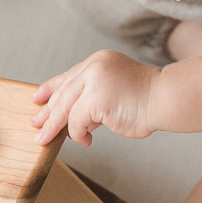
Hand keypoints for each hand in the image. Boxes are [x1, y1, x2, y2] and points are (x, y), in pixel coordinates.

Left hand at [29, 50, 160, 146]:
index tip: (36, 97)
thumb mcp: (113, 93)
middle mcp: (94, 66)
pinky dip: (78, 134)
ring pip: (65, 108)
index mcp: (99, 61)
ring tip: (46, 139)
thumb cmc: (146, 100)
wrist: (166, 99)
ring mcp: (95, 80)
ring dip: (55, 126)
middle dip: (47, 111)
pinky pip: (77, 121)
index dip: (50, 88)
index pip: (68, 76)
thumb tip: (72, 120)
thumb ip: (93, 101)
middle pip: (63, 92)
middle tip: (35, 124)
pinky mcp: (96, 98)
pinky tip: (85, 141)